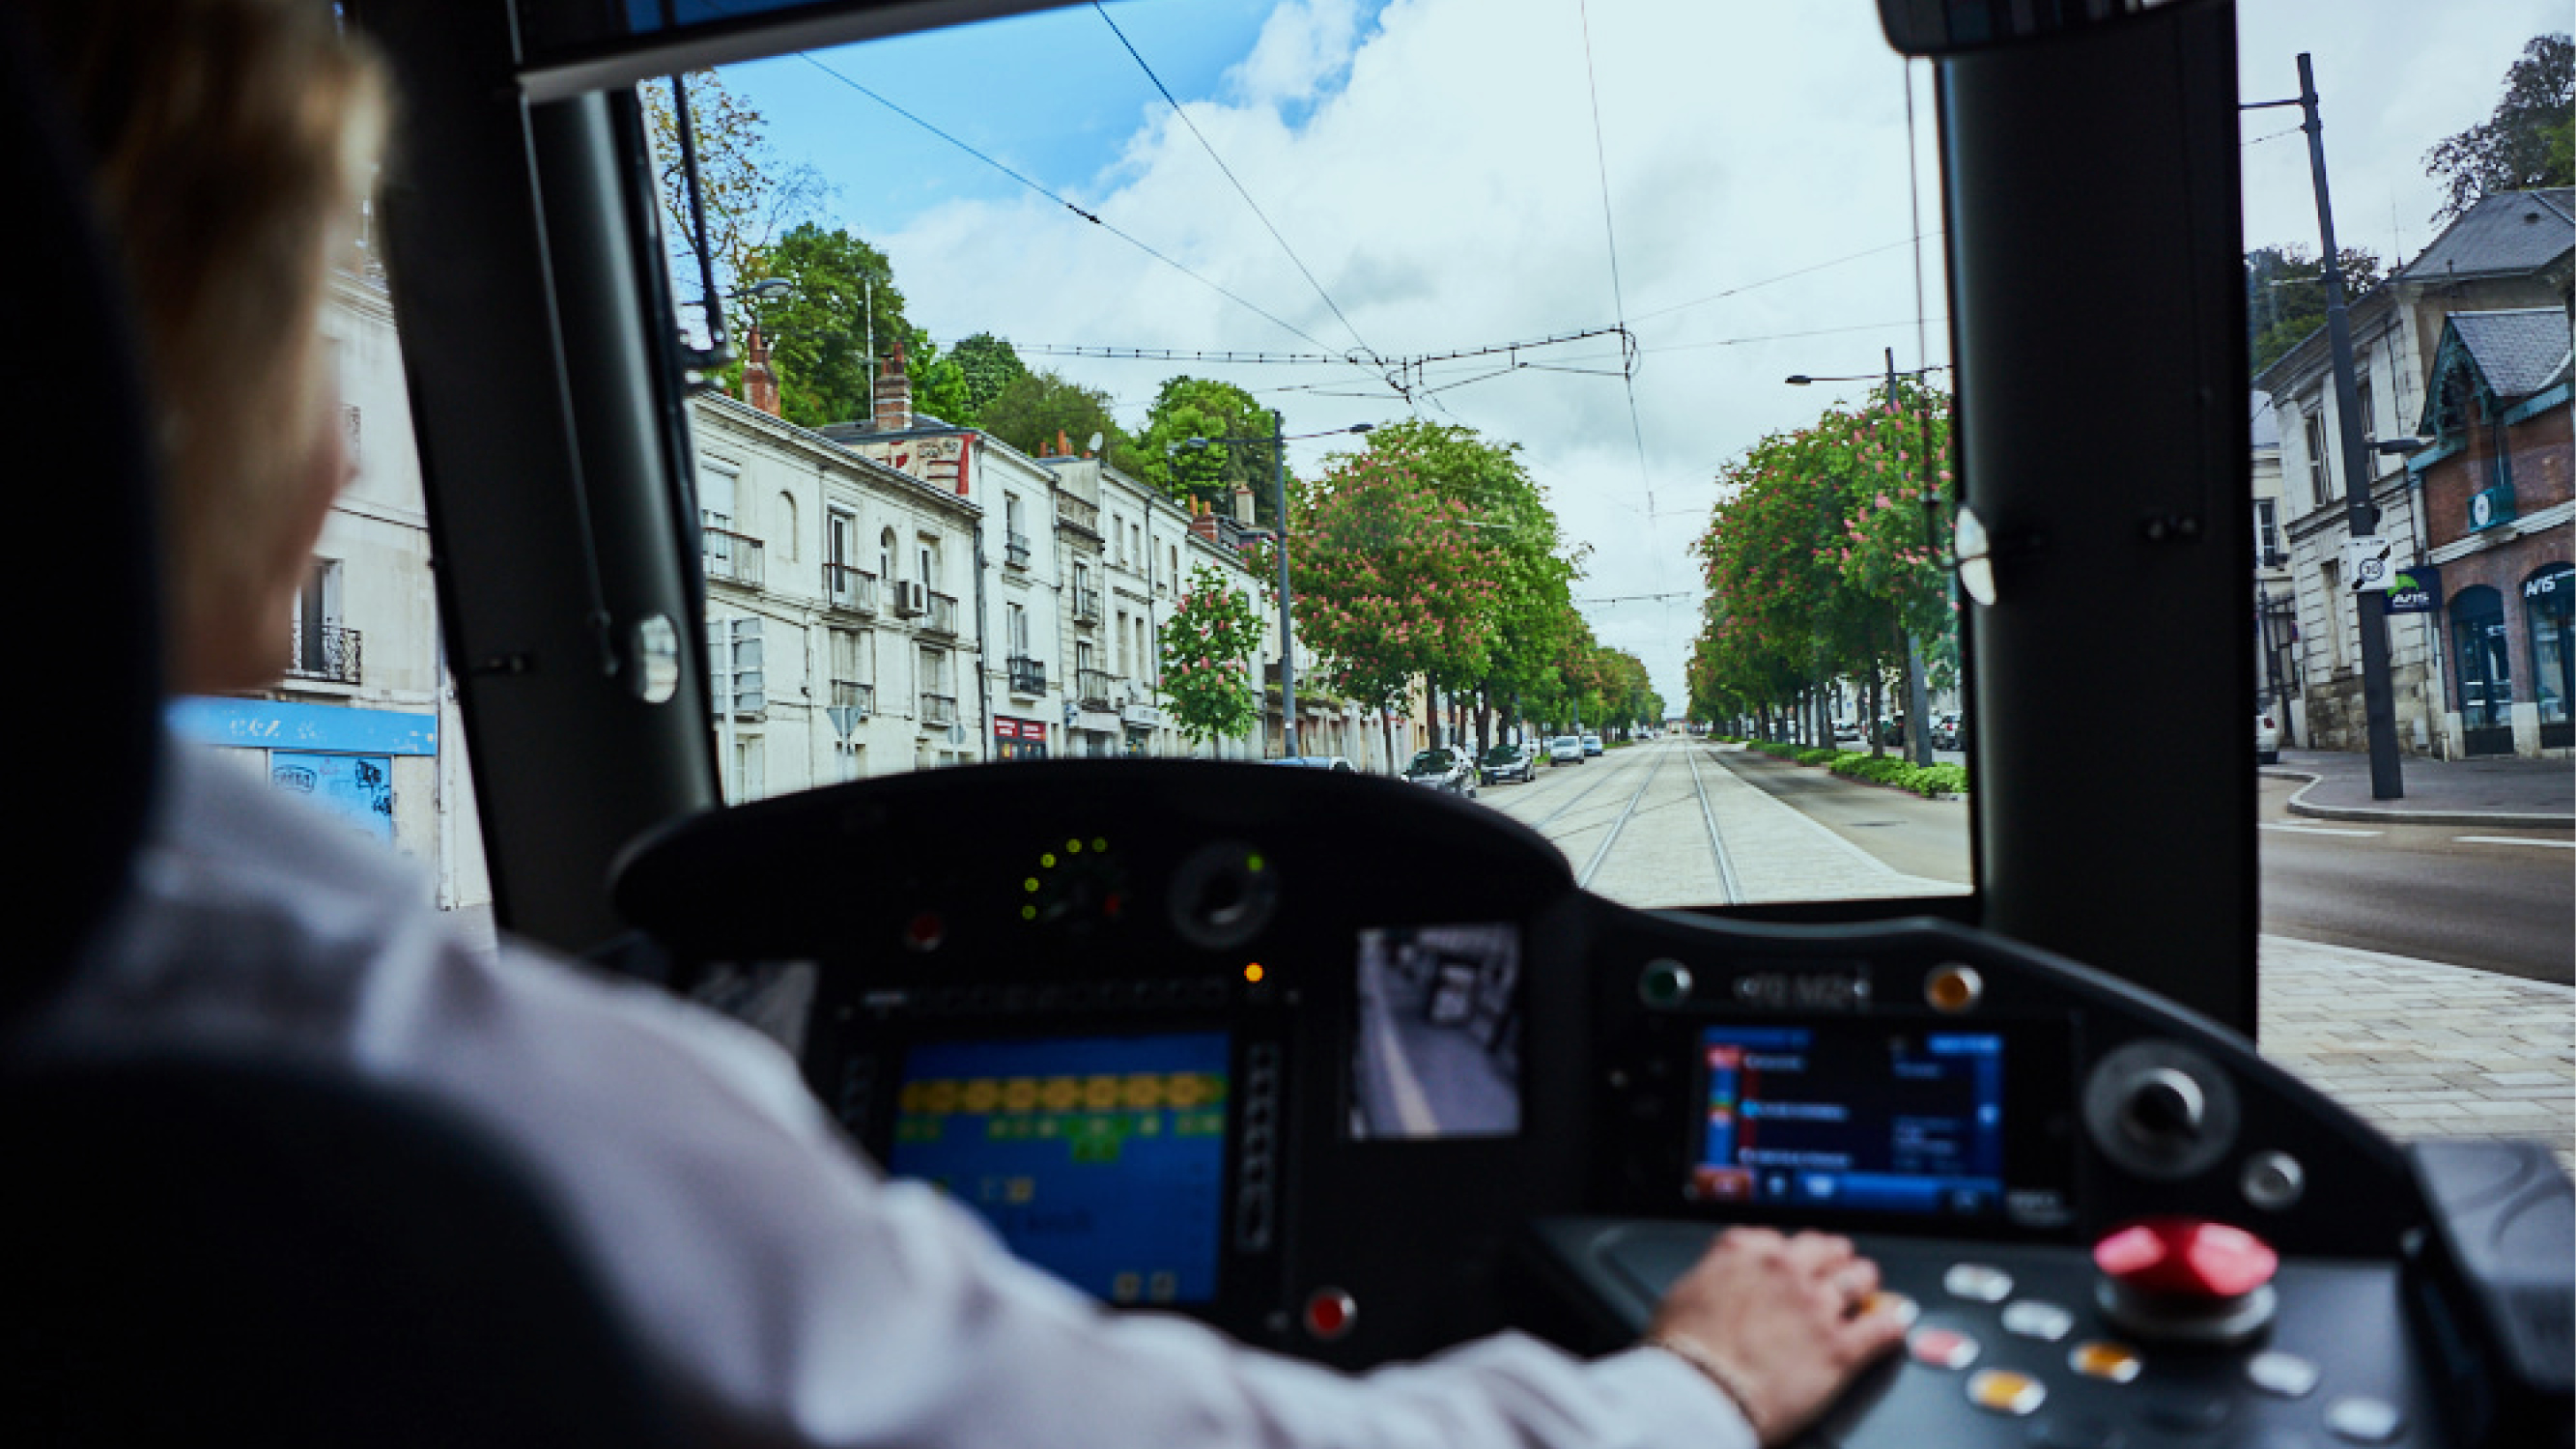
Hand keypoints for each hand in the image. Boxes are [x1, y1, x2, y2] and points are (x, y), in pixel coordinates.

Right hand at [1644, 1228, 1906, 1446]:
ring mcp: (1817, 1306)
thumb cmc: (1680, 1353)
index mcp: (1744, 1253)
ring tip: (1866, 1292)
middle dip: (1833, 1259)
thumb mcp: (1683, 1295)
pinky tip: (1893, 1325)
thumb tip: (1720, 1285)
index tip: (1792, 1261)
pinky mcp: (1841, 1348)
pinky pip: (1883, 1326)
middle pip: (1827, 1249)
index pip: (1780, 1238)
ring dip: (1863, 1285)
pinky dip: (1891, 1324)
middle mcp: (1785, 1271)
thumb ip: (1714, 1278)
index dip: (1789, 1253)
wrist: (1697, 1393)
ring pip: (1859, 1278)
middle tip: (1836, 1269)